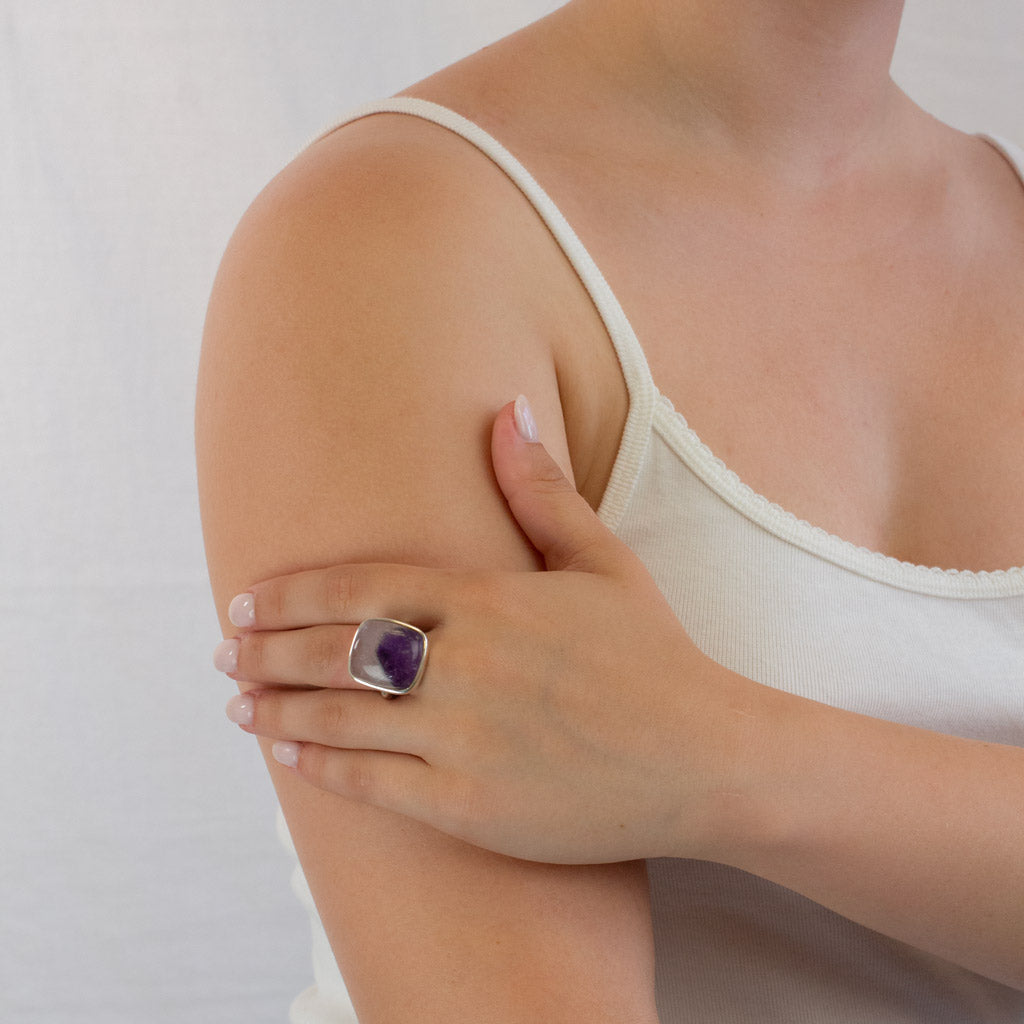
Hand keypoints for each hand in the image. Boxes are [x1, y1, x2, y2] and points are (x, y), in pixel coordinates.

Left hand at [213, 398, 758, 864]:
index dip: (293, 594)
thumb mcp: (602, 561)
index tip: (247, 601)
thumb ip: (541, 489)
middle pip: (334, 652)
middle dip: (267, 651)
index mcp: (489, 601)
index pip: (361, 589)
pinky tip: (287, 755)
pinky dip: (319, 766)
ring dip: (277, 708)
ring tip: (237, 703)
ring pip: (340, 719)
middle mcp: (465, 666)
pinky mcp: (469, 805)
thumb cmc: (654, 655)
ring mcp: (463, 739)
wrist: (705, 759)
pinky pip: (372, 784)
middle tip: (224, 652)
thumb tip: (505, 407)